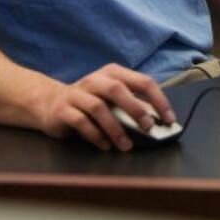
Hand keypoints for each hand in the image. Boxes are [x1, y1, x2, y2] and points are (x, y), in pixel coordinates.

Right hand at [36, 63, 175, 151]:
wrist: (50, 103)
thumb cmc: (89, 102)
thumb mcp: (112, 100)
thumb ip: (132, 106)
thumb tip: (157, 122)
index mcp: (113, 73)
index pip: (142, 81)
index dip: (159, 100)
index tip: (169, 120)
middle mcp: (95, 80)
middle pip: (118, 90)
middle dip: (136, 109)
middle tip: (148, 128)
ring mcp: (77, 93)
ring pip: (98, 108)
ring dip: (115, 128)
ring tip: (126, 145)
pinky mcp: (62, 109)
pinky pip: (80, 122)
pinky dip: (95, 135)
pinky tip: (105, 146)